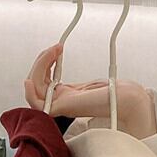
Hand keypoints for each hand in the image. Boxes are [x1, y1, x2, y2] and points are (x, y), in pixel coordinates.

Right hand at [23, 43, 156, 138]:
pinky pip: (35, 103)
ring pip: (35, 88)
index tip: (57, 48)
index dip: (45, 63)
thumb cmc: (114, 92)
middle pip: (36, 83)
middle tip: (56, 47)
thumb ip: (72, 80)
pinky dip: (30, 91)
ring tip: (53, 51)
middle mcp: (61, 101)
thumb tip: (58, 61)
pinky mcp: (61, 109)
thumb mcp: (88, 83)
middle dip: (42, 61)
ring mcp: (60, 105)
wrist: (126, 99)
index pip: (44, 81)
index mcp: (67, 95)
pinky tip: (32, 79)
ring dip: (39, 66)